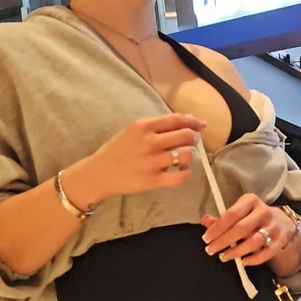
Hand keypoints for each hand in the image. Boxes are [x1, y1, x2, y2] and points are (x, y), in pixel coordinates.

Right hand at [88, 114, 206, 198]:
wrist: (100, 173)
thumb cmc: (117, 150)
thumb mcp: (132, 131)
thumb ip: (156, 127)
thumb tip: (186, 122)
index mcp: (143, 126)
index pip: (176, 120)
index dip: (193, 122)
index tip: (201, 125)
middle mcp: (149, 142)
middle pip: (185, 136)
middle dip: (194, 138)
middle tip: (192, 142)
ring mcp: (152, 162)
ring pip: (186, 155)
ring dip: (190, 155)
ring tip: (184, 157)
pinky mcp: (153, 180)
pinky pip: (180, 177)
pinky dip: (186, 173)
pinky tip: (181, 172)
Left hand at [201, 194, 296, 266]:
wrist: (283, 222)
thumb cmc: (254, 218)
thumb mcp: (239, 213)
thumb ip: (222, 219)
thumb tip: (205, 221)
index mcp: (250, 201)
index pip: (231, 214)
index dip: (217, 228)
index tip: (206, 238)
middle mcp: (263, 211)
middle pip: (241, 228)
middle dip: (223, 241)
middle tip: (211, 250)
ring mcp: (273, 226)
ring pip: (253, 241)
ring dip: (236, 251)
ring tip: (224, 256)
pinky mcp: (281, 240)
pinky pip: (266, 253)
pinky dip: (254, 259)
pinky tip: (243, 262)